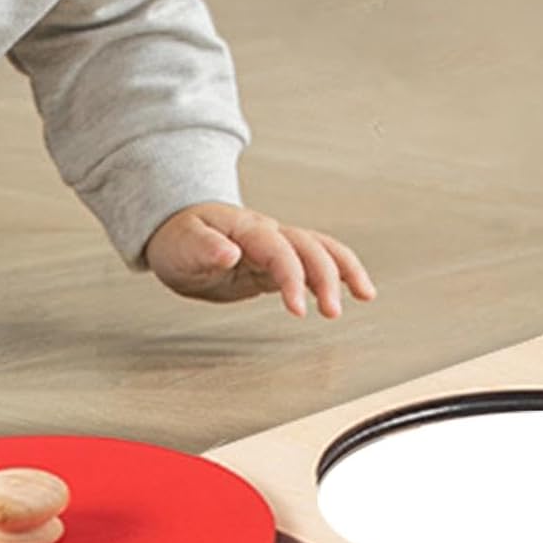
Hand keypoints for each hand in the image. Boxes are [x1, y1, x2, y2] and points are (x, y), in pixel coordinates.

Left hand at [143, 202, 376, 317]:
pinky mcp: (278, 262)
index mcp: (247, 229)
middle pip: (310, 247)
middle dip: (327, 278)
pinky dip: (338, 274)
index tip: (298, 310)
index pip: (279, 250)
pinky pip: (315, 263)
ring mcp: (276, 246)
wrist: (177, 231)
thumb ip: (204, 248)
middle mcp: (268, 233)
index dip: (292, 278)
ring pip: (321, 249)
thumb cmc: (178, 237)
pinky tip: (354, 291)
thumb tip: (228, 252)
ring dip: (344, 270)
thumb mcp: (181, 244)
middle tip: (332, 313)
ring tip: (365, 294)